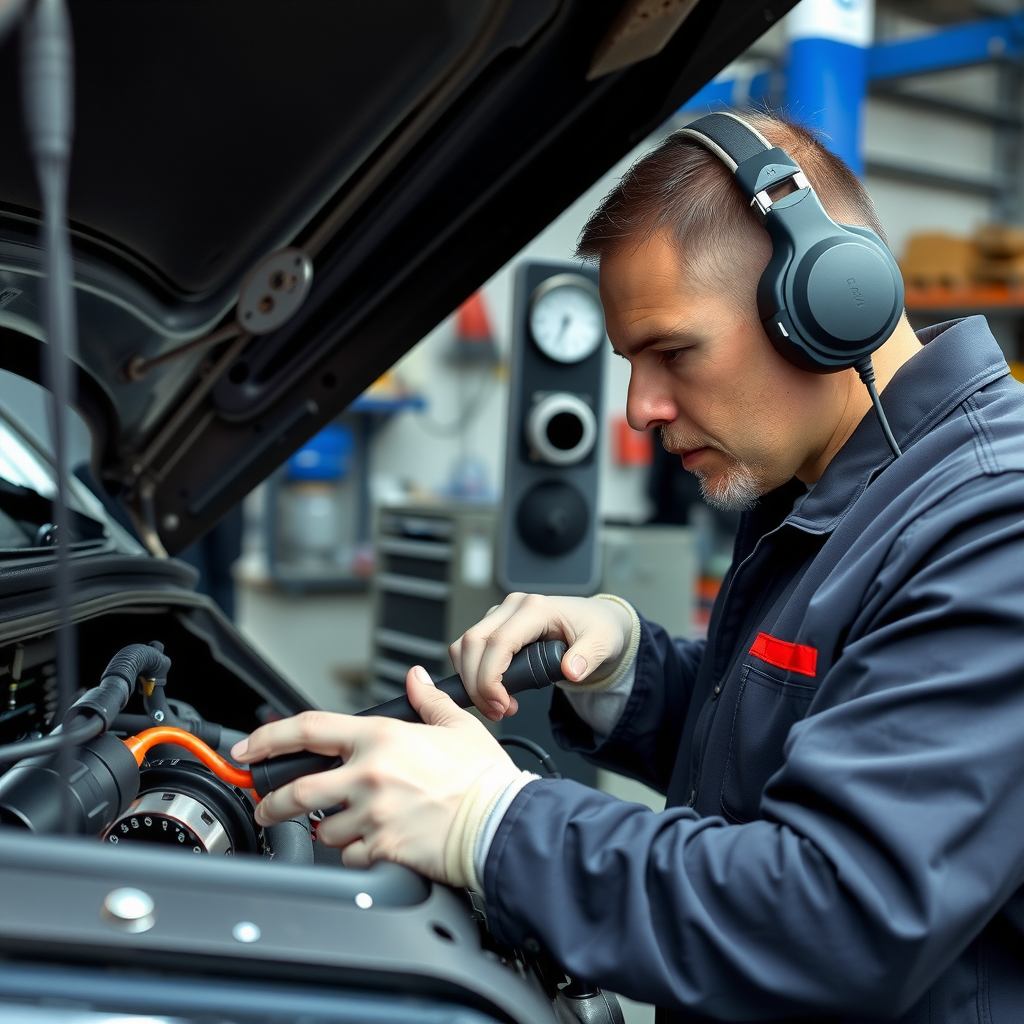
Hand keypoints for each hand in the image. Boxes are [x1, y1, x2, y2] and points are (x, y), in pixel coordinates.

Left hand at [231, 665, 517, 882]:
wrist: (501, 822)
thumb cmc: (483, 777)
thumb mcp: (458, 726)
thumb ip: (428, 700)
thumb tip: (416, 678)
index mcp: (382, 738)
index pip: (309, 729)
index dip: (268, 737)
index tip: (248, 749)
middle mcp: (369, 775)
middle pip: (297, 791)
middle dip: (273, 803)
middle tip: (269, 808)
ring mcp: (372, 815)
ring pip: (324, 829)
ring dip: (329, 829)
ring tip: (352, 824)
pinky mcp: (381, 849)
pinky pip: (349, 856)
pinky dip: (355, 852)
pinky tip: (375, 843)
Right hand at [450, 593, 634, 720]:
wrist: (596, 621)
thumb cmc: (597, 628)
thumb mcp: (602, 643)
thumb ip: (588, 657)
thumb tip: (571, 671)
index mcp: (535, 609)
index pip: (498, 642)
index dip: (491, 677)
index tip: (501, 705)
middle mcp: (512, 607)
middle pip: (472, 643)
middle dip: (476, 684)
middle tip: (498, 712)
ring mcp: (500, 615)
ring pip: (464, 647)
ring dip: (472, 681)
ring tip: (499, 706)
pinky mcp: (495, 627)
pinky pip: (470, 650)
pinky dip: (474, 675)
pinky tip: (496, 694)